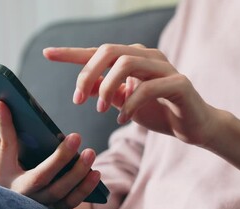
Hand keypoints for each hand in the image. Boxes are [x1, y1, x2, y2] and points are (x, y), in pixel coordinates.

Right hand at [0, 101, 100, 208]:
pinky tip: (95, 173)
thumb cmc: (16, 179)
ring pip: (61, 191)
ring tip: (89, 153)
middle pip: (41, 177)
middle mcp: (22, 194)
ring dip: (77, 173)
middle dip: (60, 158)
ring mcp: (41, 206)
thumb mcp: (3, 162)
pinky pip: (72, 202)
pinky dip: (85, 188)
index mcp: (5, 177)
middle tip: (76, 136)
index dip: (4, 127)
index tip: (3, 104)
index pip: (5, 148)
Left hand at [43, 44, 217, 145]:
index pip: (96, 52)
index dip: (70, 53)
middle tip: (78, 99)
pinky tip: (123, 119)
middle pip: (109, 51)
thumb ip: (105, 92)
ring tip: (100, 110)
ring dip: (107, 87)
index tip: (47, 53)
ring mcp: (164, 67)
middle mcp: (147, 56)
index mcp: (131, 59)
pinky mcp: (178, 83)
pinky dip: (130, 104)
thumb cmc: (156, 111)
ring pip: (127, 63)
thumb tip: (82, 87)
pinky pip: (148, 88)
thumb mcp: (122, 102)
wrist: (192, 125)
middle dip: (88, 74)